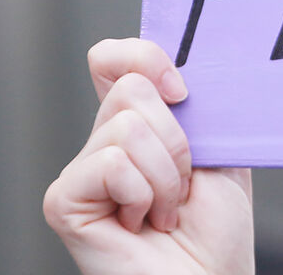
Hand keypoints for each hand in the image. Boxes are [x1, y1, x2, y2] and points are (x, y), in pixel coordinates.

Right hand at [43, 38, 254, 274]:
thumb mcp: (218, 145)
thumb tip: (180, 62)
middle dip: (176, 137)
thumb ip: (193, 102)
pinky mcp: (63, 201)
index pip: (113, 57)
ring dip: (166, 173)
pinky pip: (110, 163)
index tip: (182, 91)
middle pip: (130, 86)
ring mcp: (80, 172)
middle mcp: (102, 142)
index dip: (145, 56)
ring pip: (126, 125)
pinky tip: (142, 224)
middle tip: (183, 185)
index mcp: (137, 121)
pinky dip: (143, 193)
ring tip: (165, 210)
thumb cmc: (216, 225)